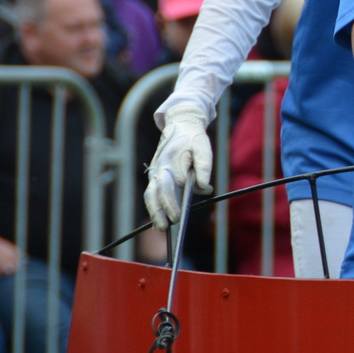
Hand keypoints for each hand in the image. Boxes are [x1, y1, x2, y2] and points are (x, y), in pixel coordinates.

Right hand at [146, 105, 213, 230]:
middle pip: (154, 194)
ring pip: (149, 195)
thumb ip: (204, 169)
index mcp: (169, 162)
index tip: (177, 216)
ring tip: (160, 227)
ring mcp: (155, 172)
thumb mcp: (204, 150)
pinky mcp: (156, 176)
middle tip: (165, 227)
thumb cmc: (194, 139)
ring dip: (154, 211)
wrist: (181, 125)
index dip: (172, 203)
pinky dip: (154, 206)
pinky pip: (152, 193)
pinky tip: (159, 219)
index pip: (169, 187)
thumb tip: (204, 189)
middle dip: (159, 212)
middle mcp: (159, 169)